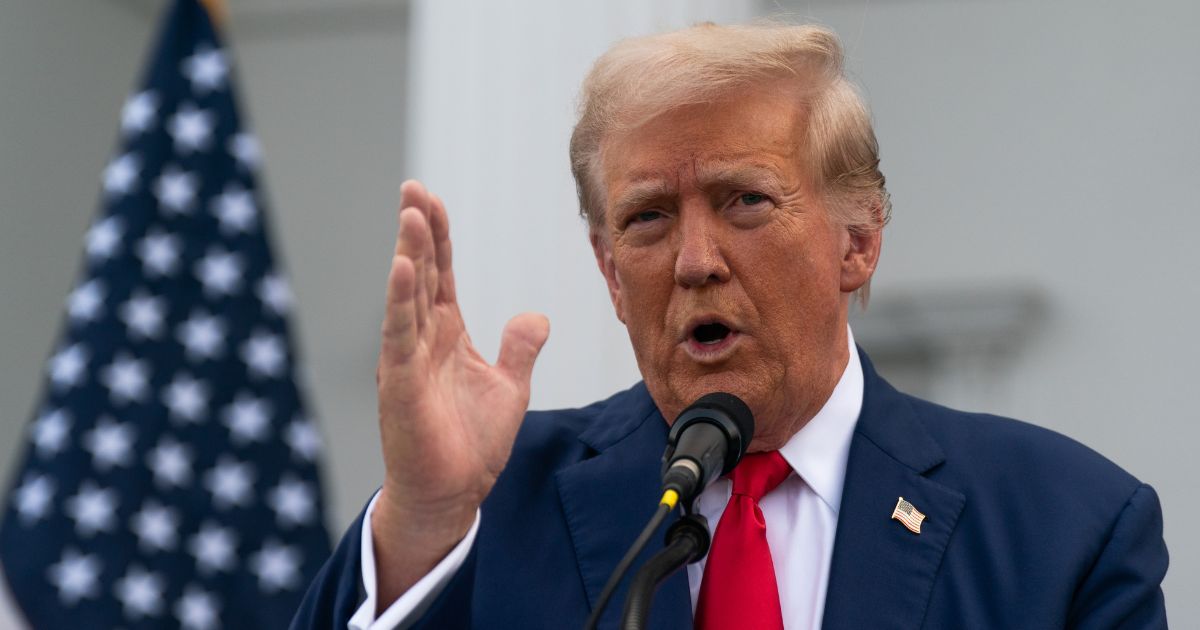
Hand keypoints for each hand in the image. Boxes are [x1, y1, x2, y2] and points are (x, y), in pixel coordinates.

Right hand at [370, 180, 549, 607]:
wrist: (452, 493)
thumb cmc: (471, 444)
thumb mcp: (509, 387)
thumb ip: (519, 348)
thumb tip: (536, 316)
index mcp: (445, 335)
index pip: (441, 274)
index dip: (439, 237)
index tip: (431, 199)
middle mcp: (421, 340)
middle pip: (420, 273)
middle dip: (418, 230)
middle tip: (414, 189)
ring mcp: (407, 359)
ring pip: (407, 295)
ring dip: (409, 253)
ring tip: (411, 213)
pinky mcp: (399, 383)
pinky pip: (399, 334)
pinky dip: (400, 300)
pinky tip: (402, 267)